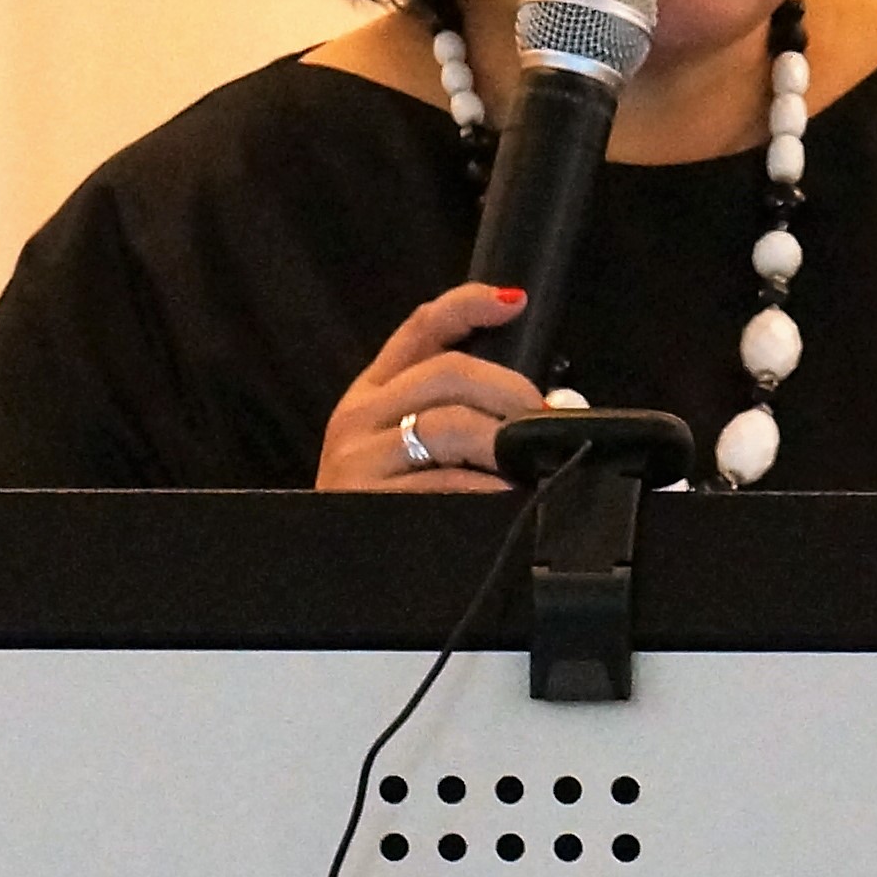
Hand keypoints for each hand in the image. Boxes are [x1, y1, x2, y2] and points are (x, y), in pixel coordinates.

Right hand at [316, 282, 550, 490]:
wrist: (327, 575)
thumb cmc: (384, 504)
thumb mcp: (406, 448)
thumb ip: (462, 413)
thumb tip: (549, 406)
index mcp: (372, 391)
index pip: (421, 328)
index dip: (469, 305)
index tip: (515, 302)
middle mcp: (359, 415)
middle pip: (449, 371)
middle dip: (509, 391)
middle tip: (542, 418)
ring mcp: (360, 458)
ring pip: (451, 423)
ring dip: (502, 442)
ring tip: (525, 464)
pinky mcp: (369, 501)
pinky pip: (447, 482)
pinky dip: (487, 487)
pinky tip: (504, 496)